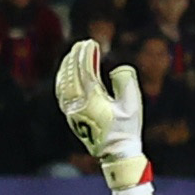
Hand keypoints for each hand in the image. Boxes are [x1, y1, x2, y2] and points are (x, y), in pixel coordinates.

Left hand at [53, 39, 143, 185]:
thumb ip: (126, 83)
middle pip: (72, 75)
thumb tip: (116, 69)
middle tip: (82, 43)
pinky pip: (61, 92)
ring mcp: (71, 111)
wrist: (115, 152)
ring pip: (64, 83)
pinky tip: (66, 72)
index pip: (86, 72)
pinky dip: (63, 78)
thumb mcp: (133, 105)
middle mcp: (78, 105)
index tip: (91, 42)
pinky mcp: (70, 115)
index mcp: (93, 101)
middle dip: (76, 57)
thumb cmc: (127, 128)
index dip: (87, 55)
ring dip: (68, 66)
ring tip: (73, 53)